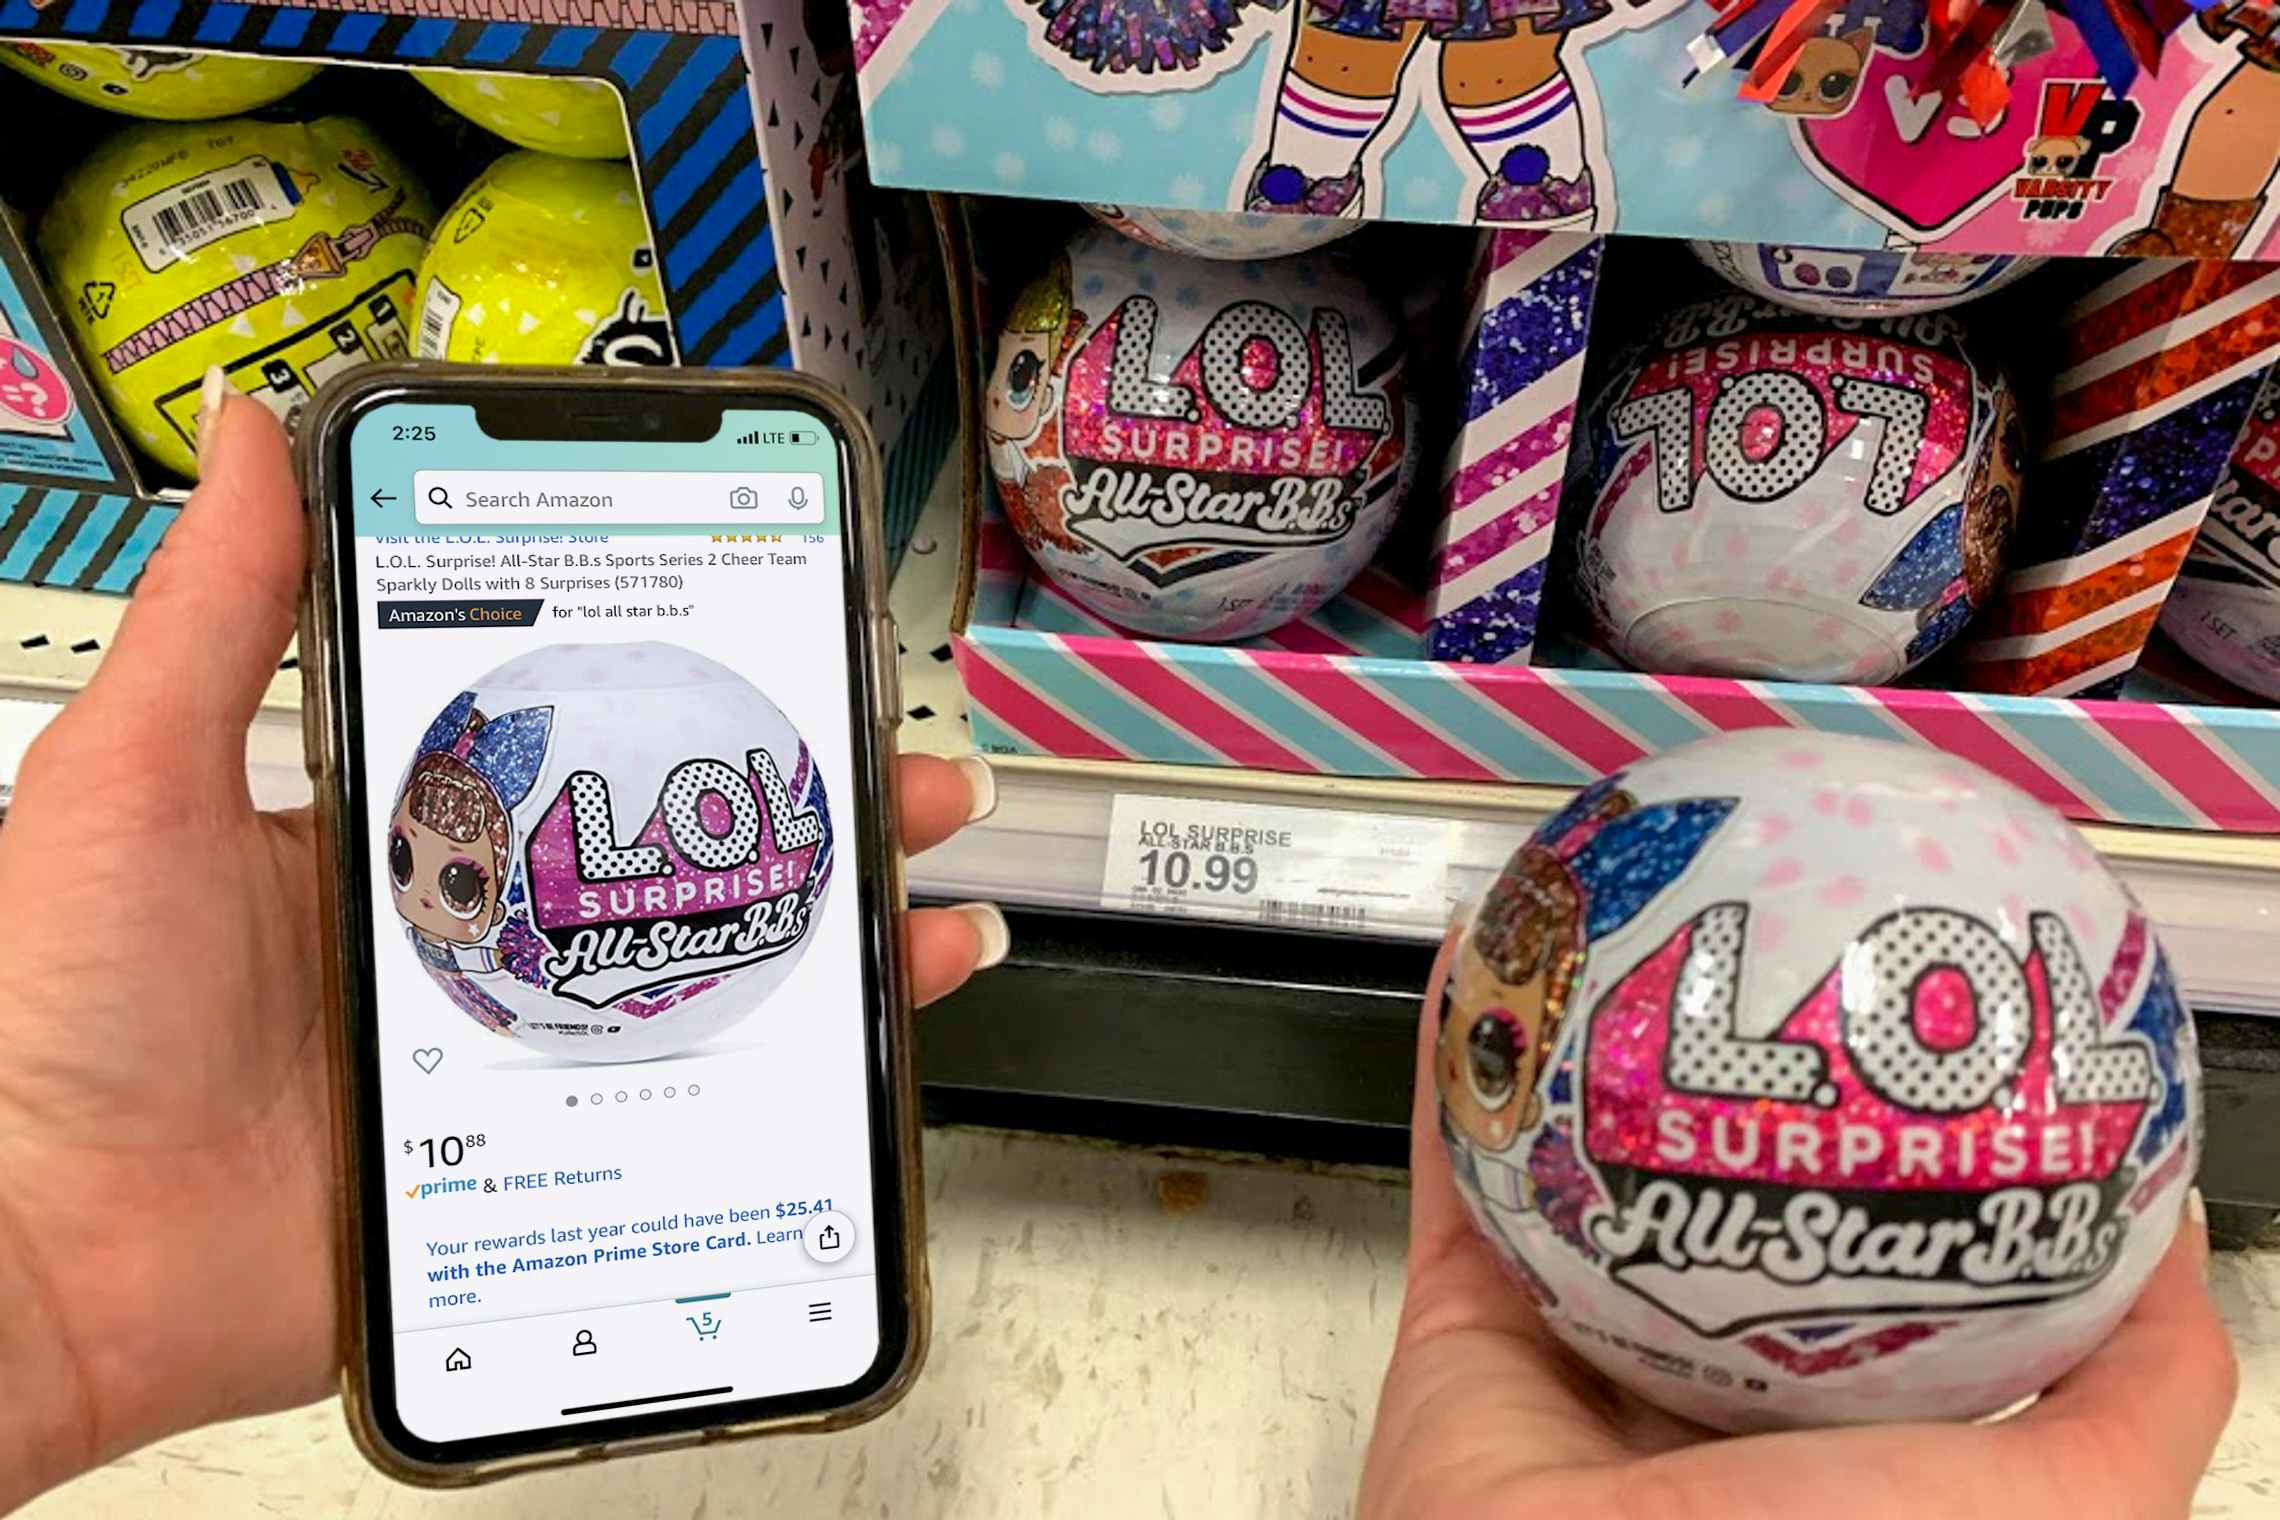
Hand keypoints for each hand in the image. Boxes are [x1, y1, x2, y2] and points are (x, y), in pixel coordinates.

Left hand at [0, 384, 1005, 1510]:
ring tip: (926, 874)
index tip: (769, 625)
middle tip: (885, 750)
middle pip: (669, 848)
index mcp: (392, 827)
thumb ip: (221, 612)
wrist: (47, 1260)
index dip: (679, 685)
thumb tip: (261, 426)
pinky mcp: (532, 1160)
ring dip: (831, 918)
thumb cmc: (60, 1012)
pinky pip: (693, 1103)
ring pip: (709, 967)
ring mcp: (511, 1049)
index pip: (572, 733)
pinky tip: (873, 1028)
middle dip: (797, 794)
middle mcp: (469, 930)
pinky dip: (800, 1071)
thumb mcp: (140, 777)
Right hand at [1359, 934, 2235, 1519]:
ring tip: (1609, 923)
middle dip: (1731, 1075)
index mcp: (1840, 1423)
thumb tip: (2173, 1234)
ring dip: (1583, 1044)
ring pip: (1580, 1159)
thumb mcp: (2057, 1501)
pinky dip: (1458, 1062)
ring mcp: (1579, 1341)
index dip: (1899, 1142)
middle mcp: (1709, 1375)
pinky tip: (1482, 967)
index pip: (1877, 1259)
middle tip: (1756, 946)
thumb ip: (2136, 1391)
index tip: (1921, 1025)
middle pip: (1719, 1190)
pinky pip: (1459, 1165)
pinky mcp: (1466, 1318)